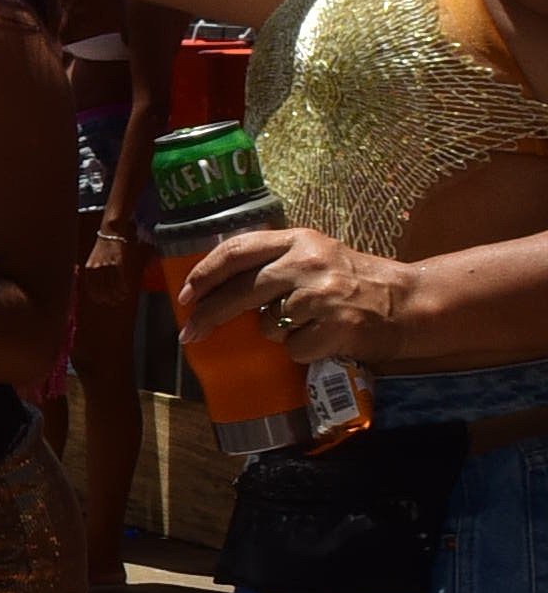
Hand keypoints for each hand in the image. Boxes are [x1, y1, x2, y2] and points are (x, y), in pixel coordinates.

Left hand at [79, 219, 146, 300]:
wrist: (110, 233)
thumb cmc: (102, 248)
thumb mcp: (93, 260)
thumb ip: (94, 273)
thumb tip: (97, 289)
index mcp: (89, 269)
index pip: (92, 289)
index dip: (98, 298)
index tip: (103, 301)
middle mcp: (97, 269)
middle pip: (103, 291)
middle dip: (109, 299)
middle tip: (115, 302)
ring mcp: (107, 267)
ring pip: (113, 288)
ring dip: (118, 295)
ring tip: (122, 298)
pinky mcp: (118, 264)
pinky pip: (121, 280)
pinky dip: (124, 288)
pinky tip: (126, 291)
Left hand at [175, 223, 414, 362]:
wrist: (407, 302)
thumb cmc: (355, 282)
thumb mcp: (316, 256)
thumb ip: (274, 262)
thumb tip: (217, 287)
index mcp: (298, 240)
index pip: (237, 250)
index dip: (204, 273)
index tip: (184, 294)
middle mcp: (307, 262)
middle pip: (240, 292)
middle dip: (209, 315)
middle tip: (191, 333)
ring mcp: (321, 295)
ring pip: (267, 325)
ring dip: (277, 334)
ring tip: (307, 325)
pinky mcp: (334, 326)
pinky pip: (293, 349)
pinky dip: (303, 352)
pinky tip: (324, 340)